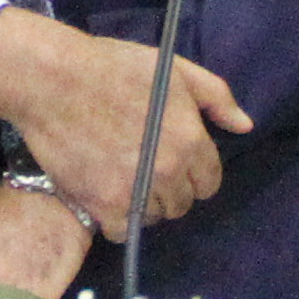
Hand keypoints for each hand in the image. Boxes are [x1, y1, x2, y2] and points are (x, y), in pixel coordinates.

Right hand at [0, 9, 249, 235]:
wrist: (53, 80)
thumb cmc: (113, 67)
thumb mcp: (173, 69)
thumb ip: (215, 97)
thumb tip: (245, 126)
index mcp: (191, 140)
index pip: (209, 181)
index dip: (192, 172)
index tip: (172, 161)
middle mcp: (169, 171)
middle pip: (182, 203)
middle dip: (169, 188)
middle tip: (144, 167)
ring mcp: (136, 191)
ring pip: (154, 216)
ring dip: (144, 203)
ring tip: (123, 179)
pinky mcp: (103, 205)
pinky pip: (123, 231)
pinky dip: (117, 219)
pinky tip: (107, 196)